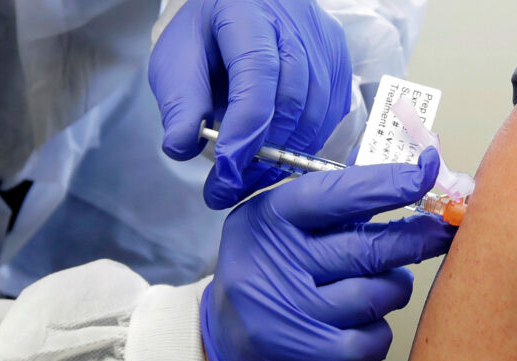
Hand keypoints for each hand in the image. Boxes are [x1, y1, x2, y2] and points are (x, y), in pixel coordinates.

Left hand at [149, 0, 351, 208]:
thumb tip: (181, 147)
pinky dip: (305, 144)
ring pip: (315, 112)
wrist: (239, 14)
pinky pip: (330, 114)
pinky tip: (277, 157)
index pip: (256, 72)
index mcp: (247, 10)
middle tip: (231, 188)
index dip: (245, 127)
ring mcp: (323, 41)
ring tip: (250, 179)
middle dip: (262, 153)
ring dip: (285, 156)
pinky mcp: (339, 62)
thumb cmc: (205, 36)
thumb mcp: (177, 59)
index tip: (226, 170)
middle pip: (292, 97)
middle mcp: (295, 21)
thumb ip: (180, 101)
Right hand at [201, 148, 454, 360]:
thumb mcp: (279, 224)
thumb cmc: (266, 270)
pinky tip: (359, 321)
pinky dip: (379, 328)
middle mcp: (275, 264)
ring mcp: (293, 314)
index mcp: (268, 220)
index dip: (388, 184)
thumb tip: (408, 185)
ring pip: (381, 293)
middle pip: (369, 248)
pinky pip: (376, 336)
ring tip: (377, 284)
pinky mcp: (312, 356)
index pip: (337, 195)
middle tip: (442, 231)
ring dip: (393, 286)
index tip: (425, 172)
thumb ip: (332, 206)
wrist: (226, 340)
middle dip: (416, 238)